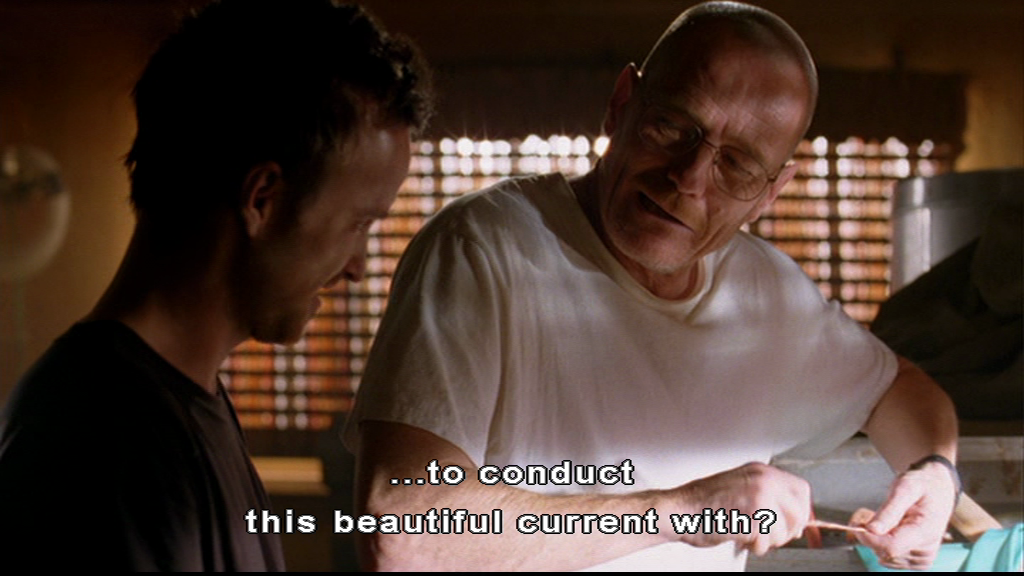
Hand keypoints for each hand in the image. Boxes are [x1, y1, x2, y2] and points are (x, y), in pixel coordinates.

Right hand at [667, 462, 812, 554]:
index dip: (802, 511)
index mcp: (760, 471)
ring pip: (784, 531)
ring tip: (748, 534)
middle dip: (788, 530)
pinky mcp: (751, 517)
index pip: (801, 490)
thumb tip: (793, 515)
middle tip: (772, 535)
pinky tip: (740, 537)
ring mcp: (758, 498)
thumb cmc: (703, 503)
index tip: (796, 523)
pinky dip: (754, 546)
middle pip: (799, 512)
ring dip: (768, 540)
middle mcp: (762, 481)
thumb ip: (767, 496)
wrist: (679, 510)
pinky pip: (766, 541)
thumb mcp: (740, 488)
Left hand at [852, 461, 956, 569]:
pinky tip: (887, 528)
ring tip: (883, 518)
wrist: (937, 489)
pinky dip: (880, 544)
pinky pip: (887, 558)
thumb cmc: (921, 485)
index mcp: (926, 532)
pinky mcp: (915, 561)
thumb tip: (871, 530)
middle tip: (870, 512)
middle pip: (883, 552)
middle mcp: (926, 550)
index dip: (868, 537)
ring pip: (882, 556)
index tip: (856, 522)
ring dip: (874, 538)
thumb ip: (889, 510)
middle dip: (870, 533)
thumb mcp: (905, 488)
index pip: (890, 547)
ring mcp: (921, 558)